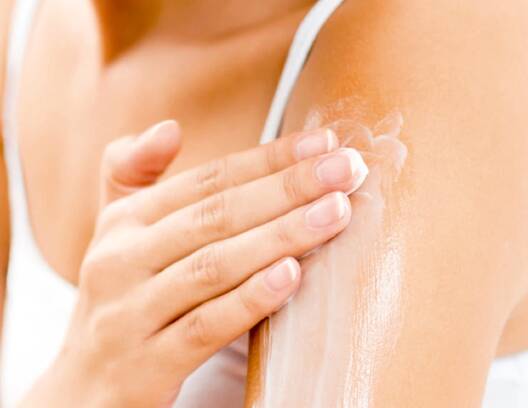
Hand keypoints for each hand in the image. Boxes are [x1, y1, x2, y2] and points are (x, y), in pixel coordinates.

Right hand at [20, 120, 367, 406]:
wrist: (82, 387)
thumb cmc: (123, 296)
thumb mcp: (119, 233)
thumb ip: (135, 176)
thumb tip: (169, 127)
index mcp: (124, 222)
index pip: (208, 180)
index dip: (268, 158)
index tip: (323, 142)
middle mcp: (121, 259)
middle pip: (217, 215)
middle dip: (287, 188)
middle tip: (347, 169)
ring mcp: (130, 312)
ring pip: (215, 265)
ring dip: (281, 235)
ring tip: (337, 212)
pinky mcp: (146, 365)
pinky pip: (205, 327)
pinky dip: (250, 299)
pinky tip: (292, 276)